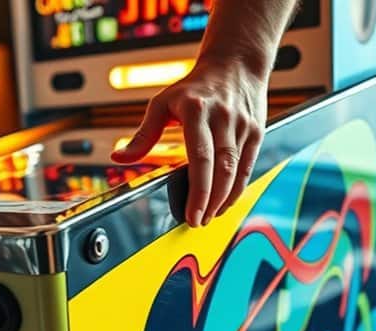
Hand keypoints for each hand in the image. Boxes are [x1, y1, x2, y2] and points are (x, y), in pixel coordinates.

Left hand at [111, 58, 267, 226]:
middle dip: (210, 201)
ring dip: (224, 200)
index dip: (198, 190)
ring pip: (237, 171)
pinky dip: (237, 189)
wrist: (235, 63)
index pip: (200, 157)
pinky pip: (248, 167)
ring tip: (209, 217)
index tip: (191, 213)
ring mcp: (242, 126)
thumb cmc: (193, 87)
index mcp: (197, 111)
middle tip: (198, 222)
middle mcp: (223, 118)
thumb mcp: (162, 104)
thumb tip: (119, 158)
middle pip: (221, 169)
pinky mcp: (256, 132)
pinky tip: (225, 203)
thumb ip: (143, 135)